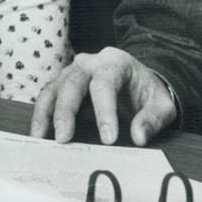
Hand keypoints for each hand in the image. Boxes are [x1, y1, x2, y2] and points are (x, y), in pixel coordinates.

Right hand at [29, 47, 176, 145]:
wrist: (138, 82)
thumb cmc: (148, 93)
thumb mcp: (162, 105)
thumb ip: (153, 119)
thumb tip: (139, 137)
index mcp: (116, 63)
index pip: (105, 83)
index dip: (105, 111)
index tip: (108, 139)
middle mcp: (90, 62)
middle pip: (73, 82)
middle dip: (66, 111)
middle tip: (64, 138)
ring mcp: (73, 71)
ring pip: (54, 87)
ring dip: (46, 112)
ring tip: (40, 136)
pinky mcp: (63, 83)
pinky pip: (48, 95)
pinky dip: (41, 113)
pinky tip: (38, 132)